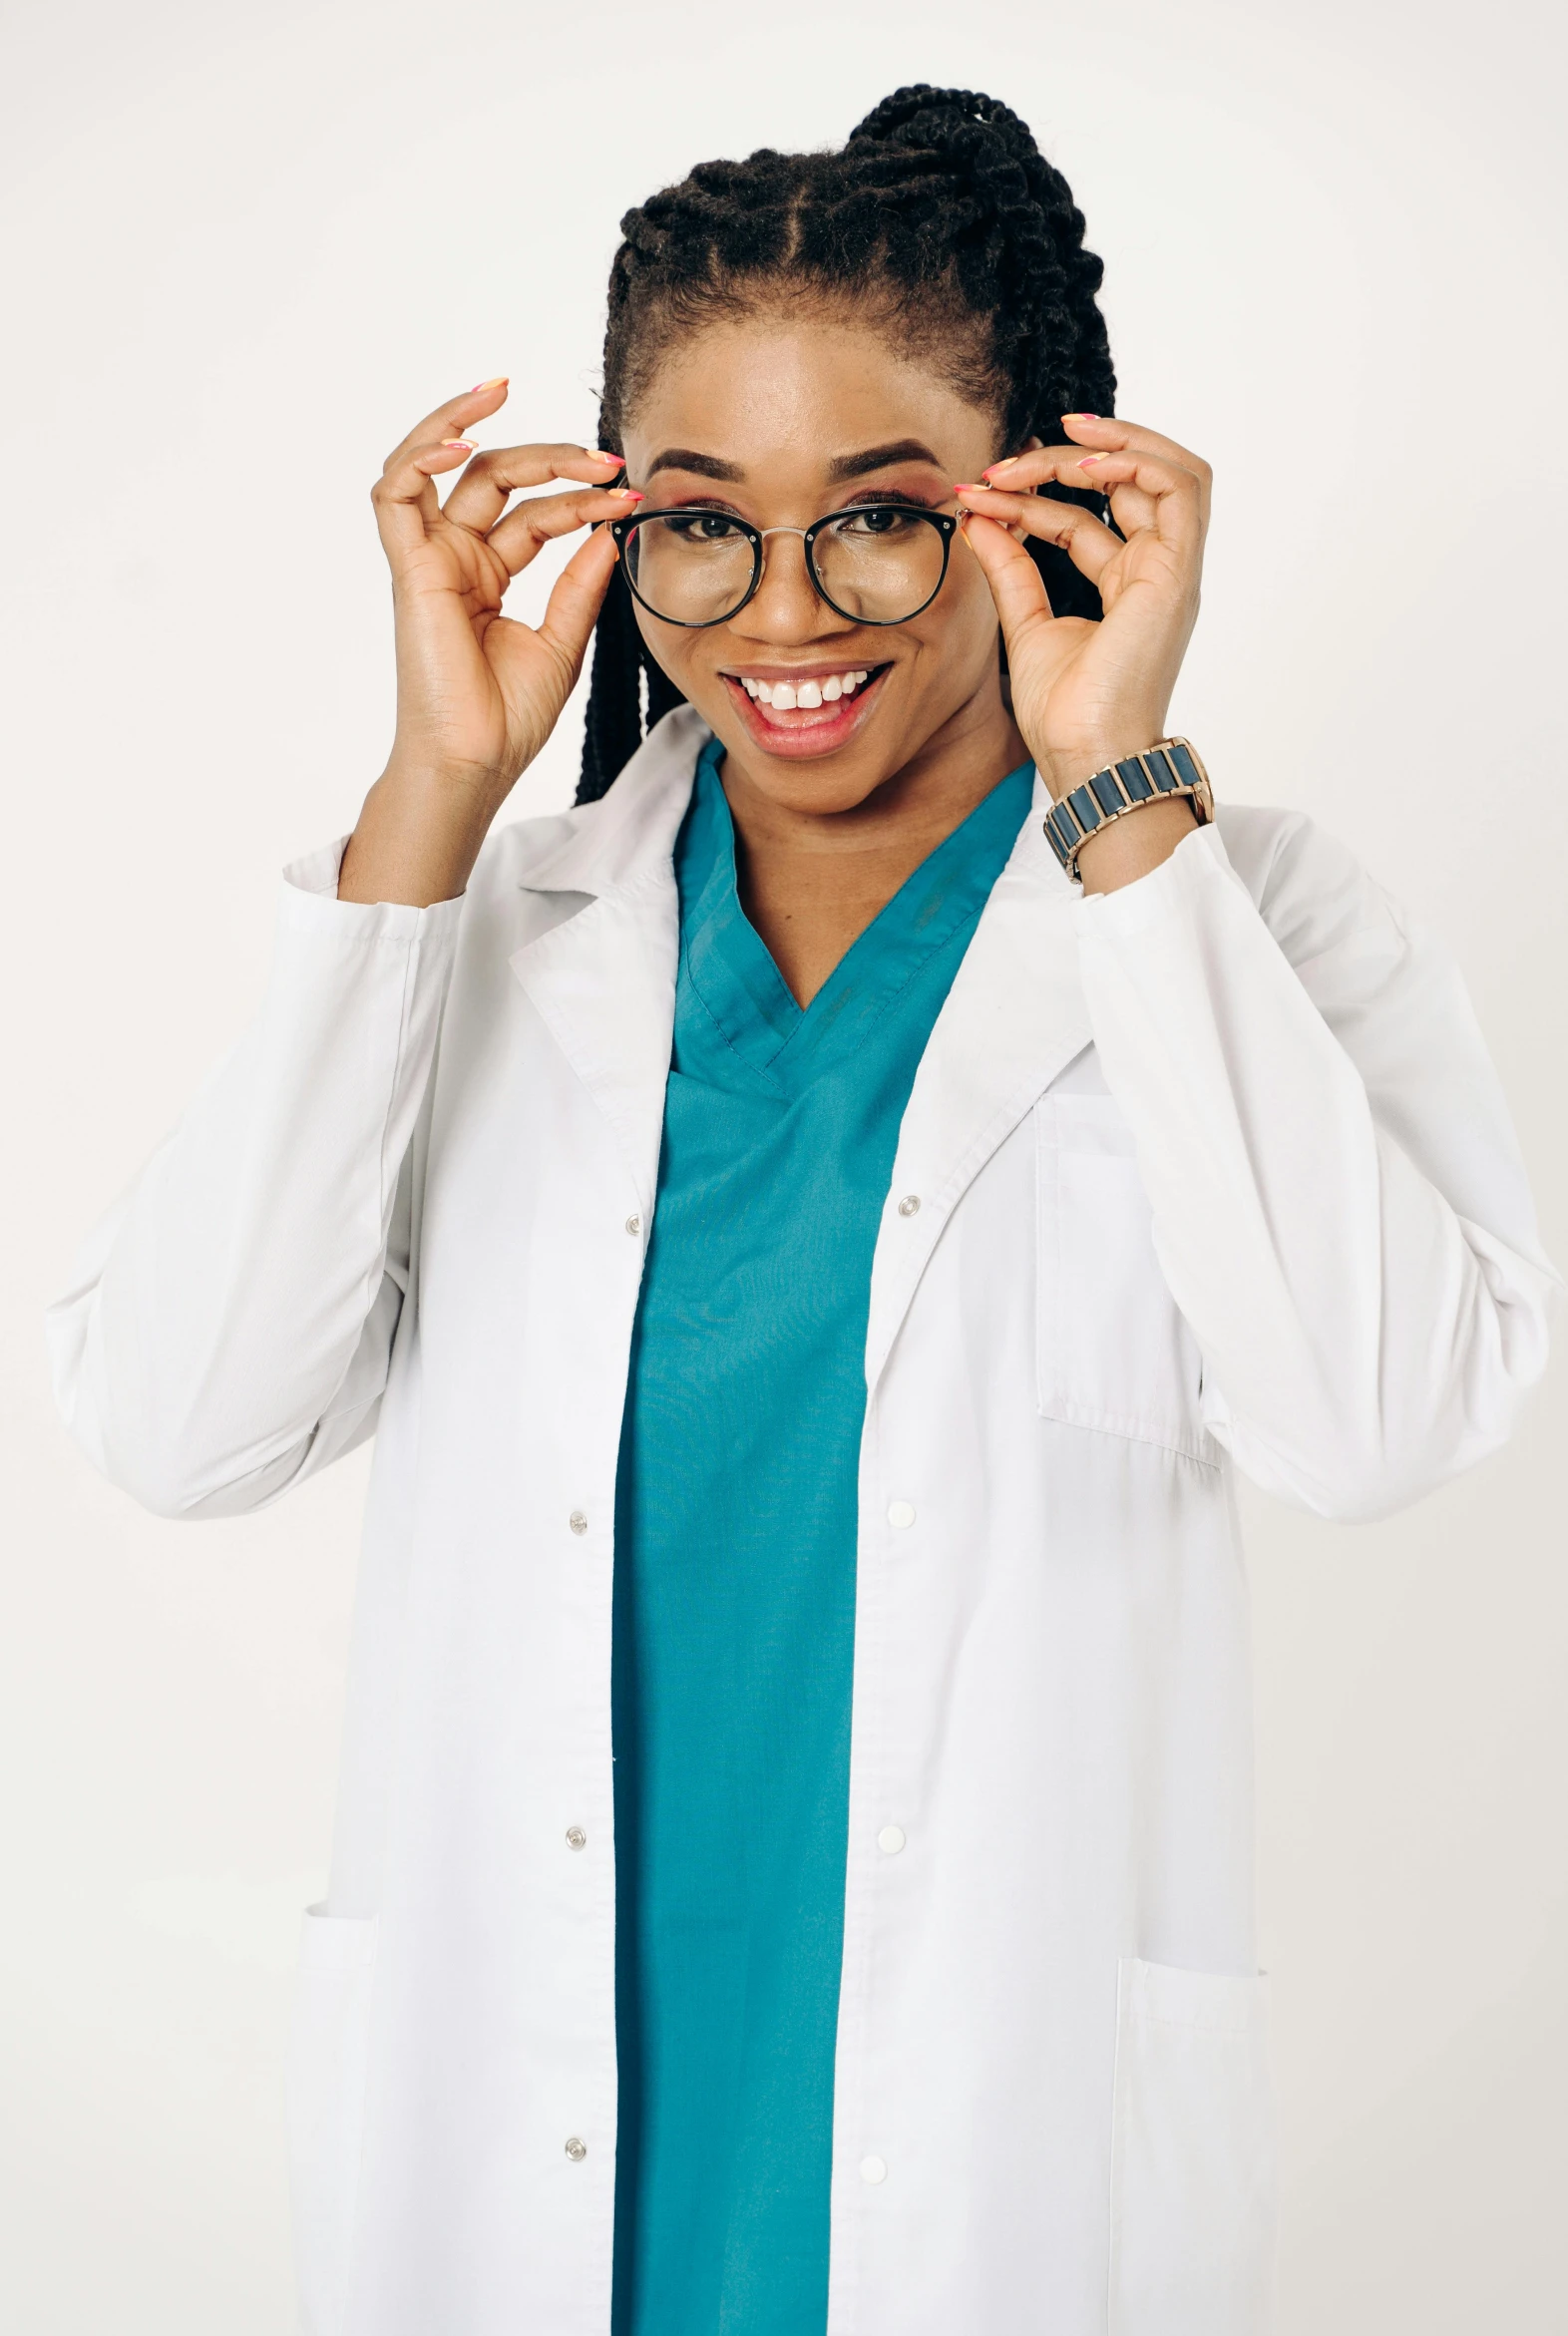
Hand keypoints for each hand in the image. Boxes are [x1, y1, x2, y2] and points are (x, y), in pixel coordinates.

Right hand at [339, 381, 634, 905]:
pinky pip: (396, 493)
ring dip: (468, 423)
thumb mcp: (563, 640)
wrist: (475, 764)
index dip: (582, 497)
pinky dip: (421, 455)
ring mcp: (429, 561)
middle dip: (551, 458)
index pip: (536, 513)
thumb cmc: (509, 718)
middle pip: (496, 477)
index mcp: (489, 576)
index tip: (629, 496)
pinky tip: (464, 440)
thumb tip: (609, 530)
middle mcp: (456, 560)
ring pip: (441, 467)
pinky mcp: (408, 570)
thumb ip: (581, 582)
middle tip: (604, 459)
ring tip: (502, 389)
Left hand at [955, 415, 1209, 827]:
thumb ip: (1010, 570)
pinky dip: (1135, 461)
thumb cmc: (1066, 714)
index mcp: (1127, 589)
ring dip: (1111, 443)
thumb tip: (979, 519)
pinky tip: (1079, 465)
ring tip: (1052, 439)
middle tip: (1005, 461)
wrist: (1087, 757)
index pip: (1085, 520)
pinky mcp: (1177, 573)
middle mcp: (1156, 574)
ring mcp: (1172, 572)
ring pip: (1165, 472)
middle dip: (1066, 459)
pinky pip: (1180, 489)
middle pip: (1126, 487)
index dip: (1032, 499)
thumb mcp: (1026, 626)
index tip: (978, 494)